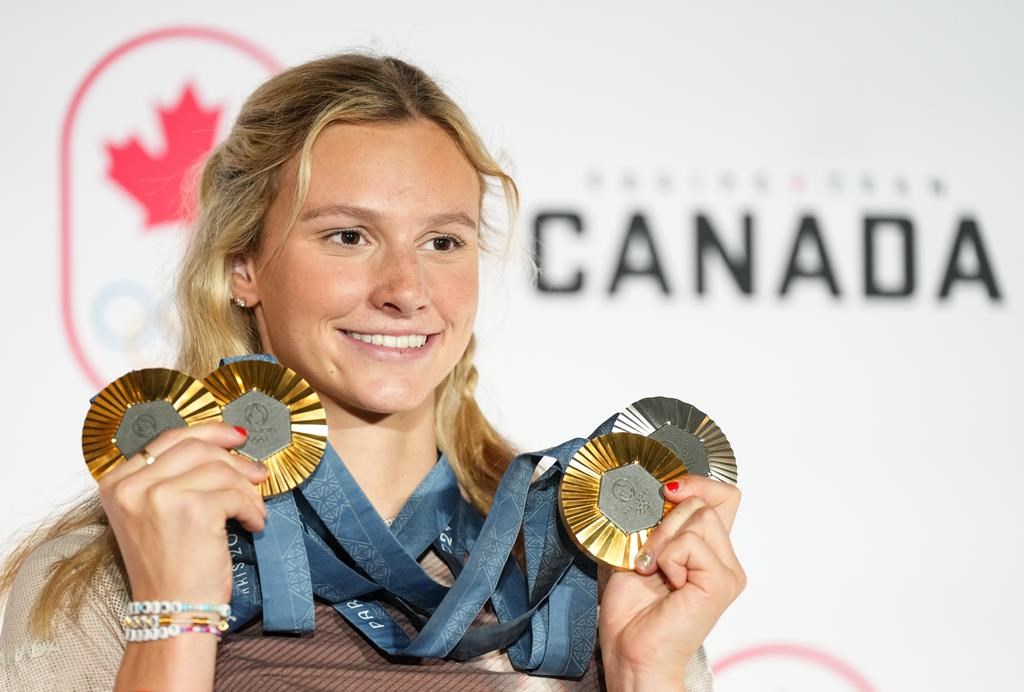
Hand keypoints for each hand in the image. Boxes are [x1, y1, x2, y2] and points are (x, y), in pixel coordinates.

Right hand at [98, 423, 267, 604]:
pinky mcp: (193, 509)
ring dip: (247, 489)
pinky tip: (253, 525)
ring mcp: (159, 496)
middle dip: (234, 460)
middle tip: (257, 475)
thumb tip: (229, 444)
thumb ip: (175, 477)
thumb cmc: (169, 569)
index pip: (169, 439)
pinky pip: (236, 494)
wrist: (171, 613)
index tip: (236, 437)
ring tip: (253, 510)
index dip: (208, 432)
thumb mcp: (155, 515)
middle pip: (196, 447)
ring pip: (220, 469)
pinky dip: (252, 509)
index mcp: (116, 484)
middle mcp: (131, 487)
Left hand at [598, 475, 744, 690]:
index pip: (723, 496)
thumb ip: (658, 521)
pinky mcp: (721, 582)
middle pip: (706, 501)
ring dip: (664, 539)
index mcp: (708, 550)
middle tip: (648, 553)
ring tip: (655, 569)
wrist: (631, 650)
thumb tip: (662, 490)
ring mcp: (726, 571)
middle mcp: (724, 560)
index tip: (666, 492)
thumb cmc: (633, 611)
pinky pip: (690, 542)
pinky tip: (666, 582)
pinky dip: (667, 557)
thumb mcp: (641, 549)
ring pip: (699, 516)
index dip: (696, 484)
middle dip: (666, 519)